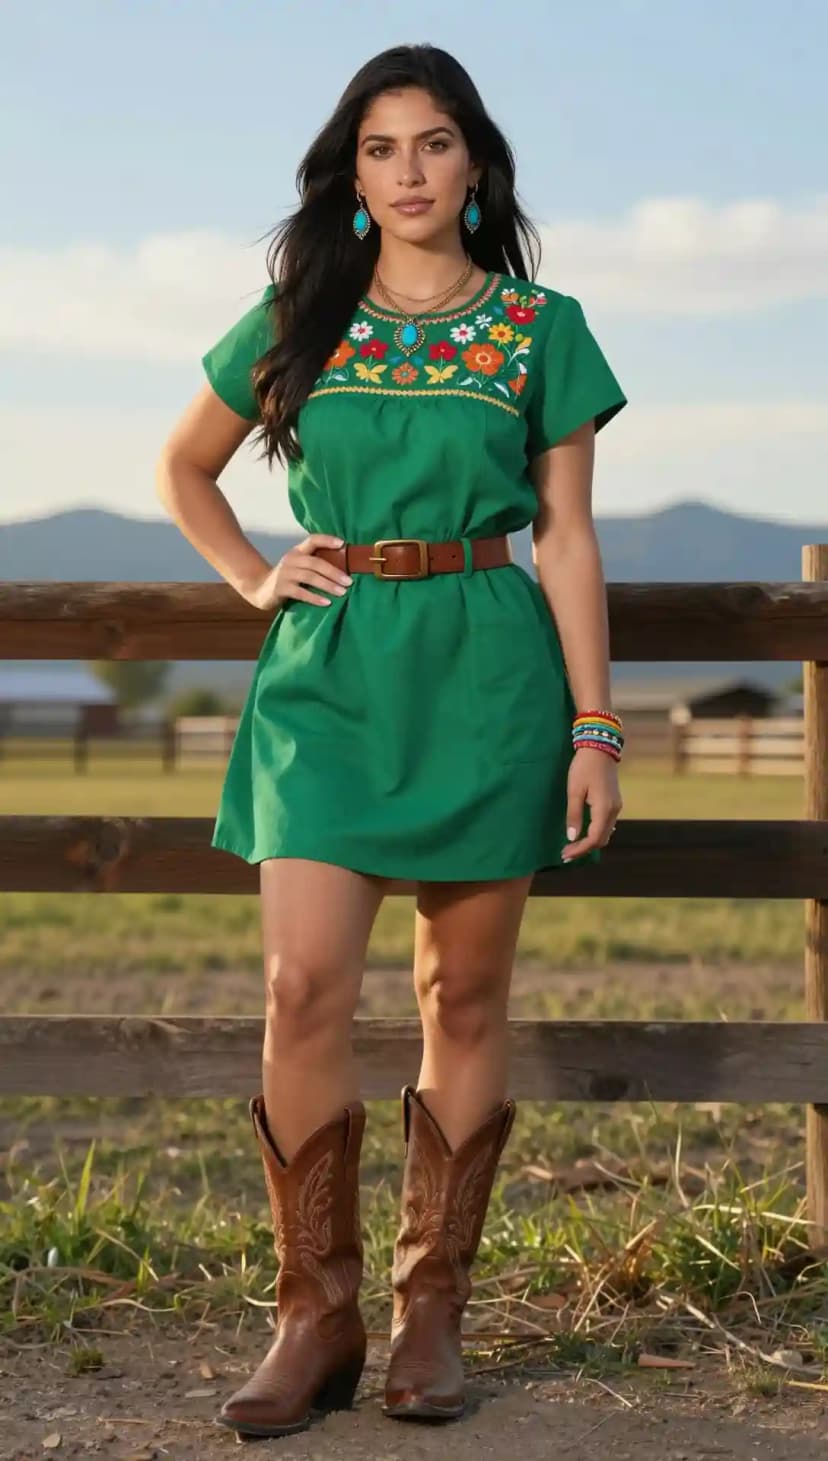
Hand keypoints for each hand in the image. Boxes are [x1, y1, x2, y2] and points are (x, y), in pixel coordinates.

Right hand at [243, 533, 351, 611]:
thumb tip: (342, 570)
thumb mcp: (297, 566)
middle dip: (334, 572)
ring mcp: (285, 574)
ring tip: (342, 592)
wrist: (260, 589)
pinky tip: (326, 602)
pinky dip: (314, 598)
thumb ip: (313, 564)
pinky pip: (301, 592)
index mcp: (297, 552)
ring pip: (310, 577)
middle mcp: (291, 559)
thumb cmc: (286, 578)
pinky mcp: (281, 588)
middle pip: (315, 562)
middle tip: (349, 581)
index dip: (327, 540)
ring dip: (328, 585)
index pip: (312, 540)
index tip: (342, 543)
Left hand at [561, 747, 621, 861]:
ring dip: (590, 842)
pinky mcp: (614, 802)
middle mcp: (614, 810)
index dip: (580, 850)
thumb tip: (572, 837)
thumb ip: (573, 815)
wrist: (600, 748)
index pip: (594, 839)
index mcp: (604, 808)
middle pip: (602, 839)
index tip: (565, 854)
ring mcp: (616, 806)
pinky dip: (596, 832)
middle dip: (584, 849)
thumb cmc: (583, 767)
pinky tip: (583, 832)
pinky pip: (607, 824)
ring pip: (606, 833)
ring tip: (572, 846)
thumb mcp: (574, 790)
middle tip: (566, 853)